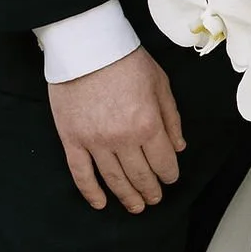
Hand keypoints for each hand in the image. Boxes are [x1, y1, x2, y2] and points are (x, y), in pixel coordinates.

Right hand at [48, 49, 185, 212]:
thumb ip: (171, 117)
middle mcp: (122, 139)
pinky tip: (101, 203)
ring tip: (135, 207)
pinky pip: (81, 173)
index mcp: (148, 124)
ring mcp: (95, 142)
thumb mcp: (160, 83)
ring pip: (114, 179)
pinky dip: (91, 192)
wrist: (86, 45)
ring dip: (127, 197)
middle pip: (141, 176)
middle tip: (154, 199)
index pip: (164, 162)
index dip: (169, 175)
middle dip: (150, 191)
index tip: (170, 179)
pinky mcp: (72, 139)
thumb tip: (178, 146)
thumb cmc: (125, 59)